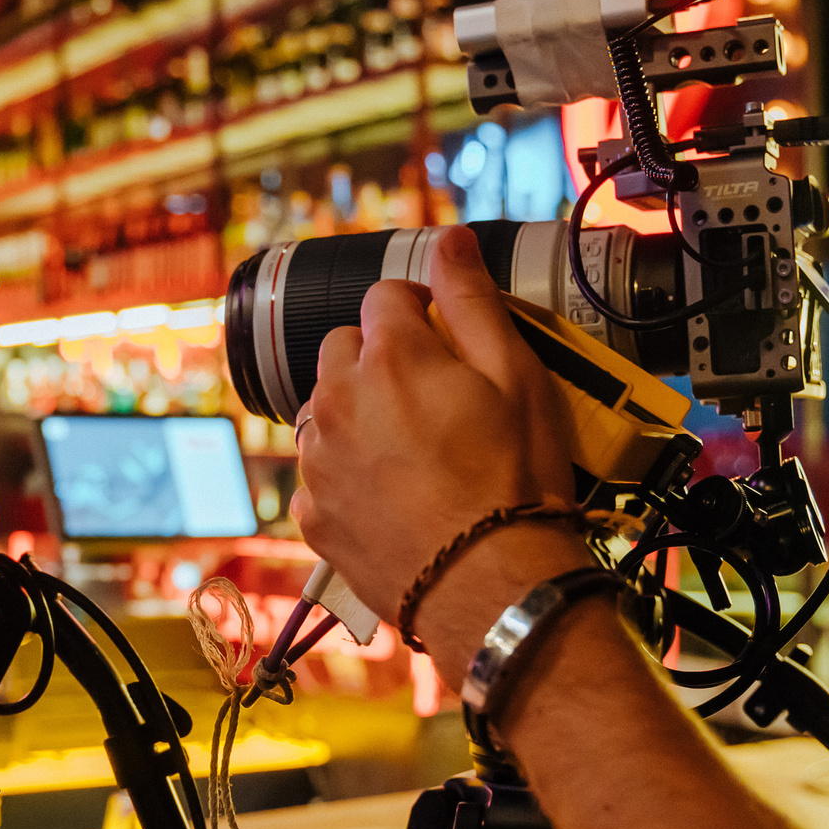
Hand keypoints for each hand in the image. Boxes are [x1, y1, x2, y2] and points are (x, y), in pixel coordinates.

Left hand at [290, 225, 587, 638]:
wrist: (491, 587)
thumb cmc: (514, 482)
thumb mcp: (517, 376)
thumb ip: (472, 299)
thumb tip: (450, 240)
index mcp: (390, 357)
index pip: (386, 297)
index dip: (421, 314)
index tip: (447, 344)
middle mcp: (337, 400)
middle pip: (344, 349)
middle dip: (380, 360)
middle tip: (433, 399)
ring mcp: (317, 459)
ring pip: (325, 409)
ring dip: (357, 414)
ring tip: (412, 450)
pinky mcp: (311, 511)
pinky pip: (318, 471)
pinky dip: (345, 473)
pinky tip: (391, 494)